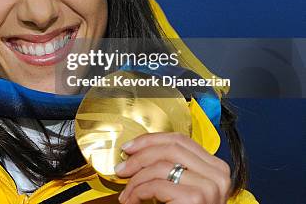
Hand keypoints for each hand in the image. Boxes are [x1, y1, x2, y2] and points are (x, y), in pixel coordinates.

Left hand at [116, 132, 230, 203]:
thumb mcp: (183, 185)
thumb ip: (172, 166)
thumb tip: (137, 150)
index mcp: (215, 167)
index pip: (180, 140)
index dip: (151, 140)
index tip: (130, 146)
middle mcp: (217, 175)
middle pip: (170, 149)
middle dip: (139, 156)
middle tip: (122, 168)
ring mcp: (208, 186)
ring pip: (161, 167)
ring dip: (136, 180)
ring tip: (127, 193)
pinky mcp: (195, 198)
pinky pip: (156, 185)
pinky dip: (138, 192)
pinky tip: (132, 201)